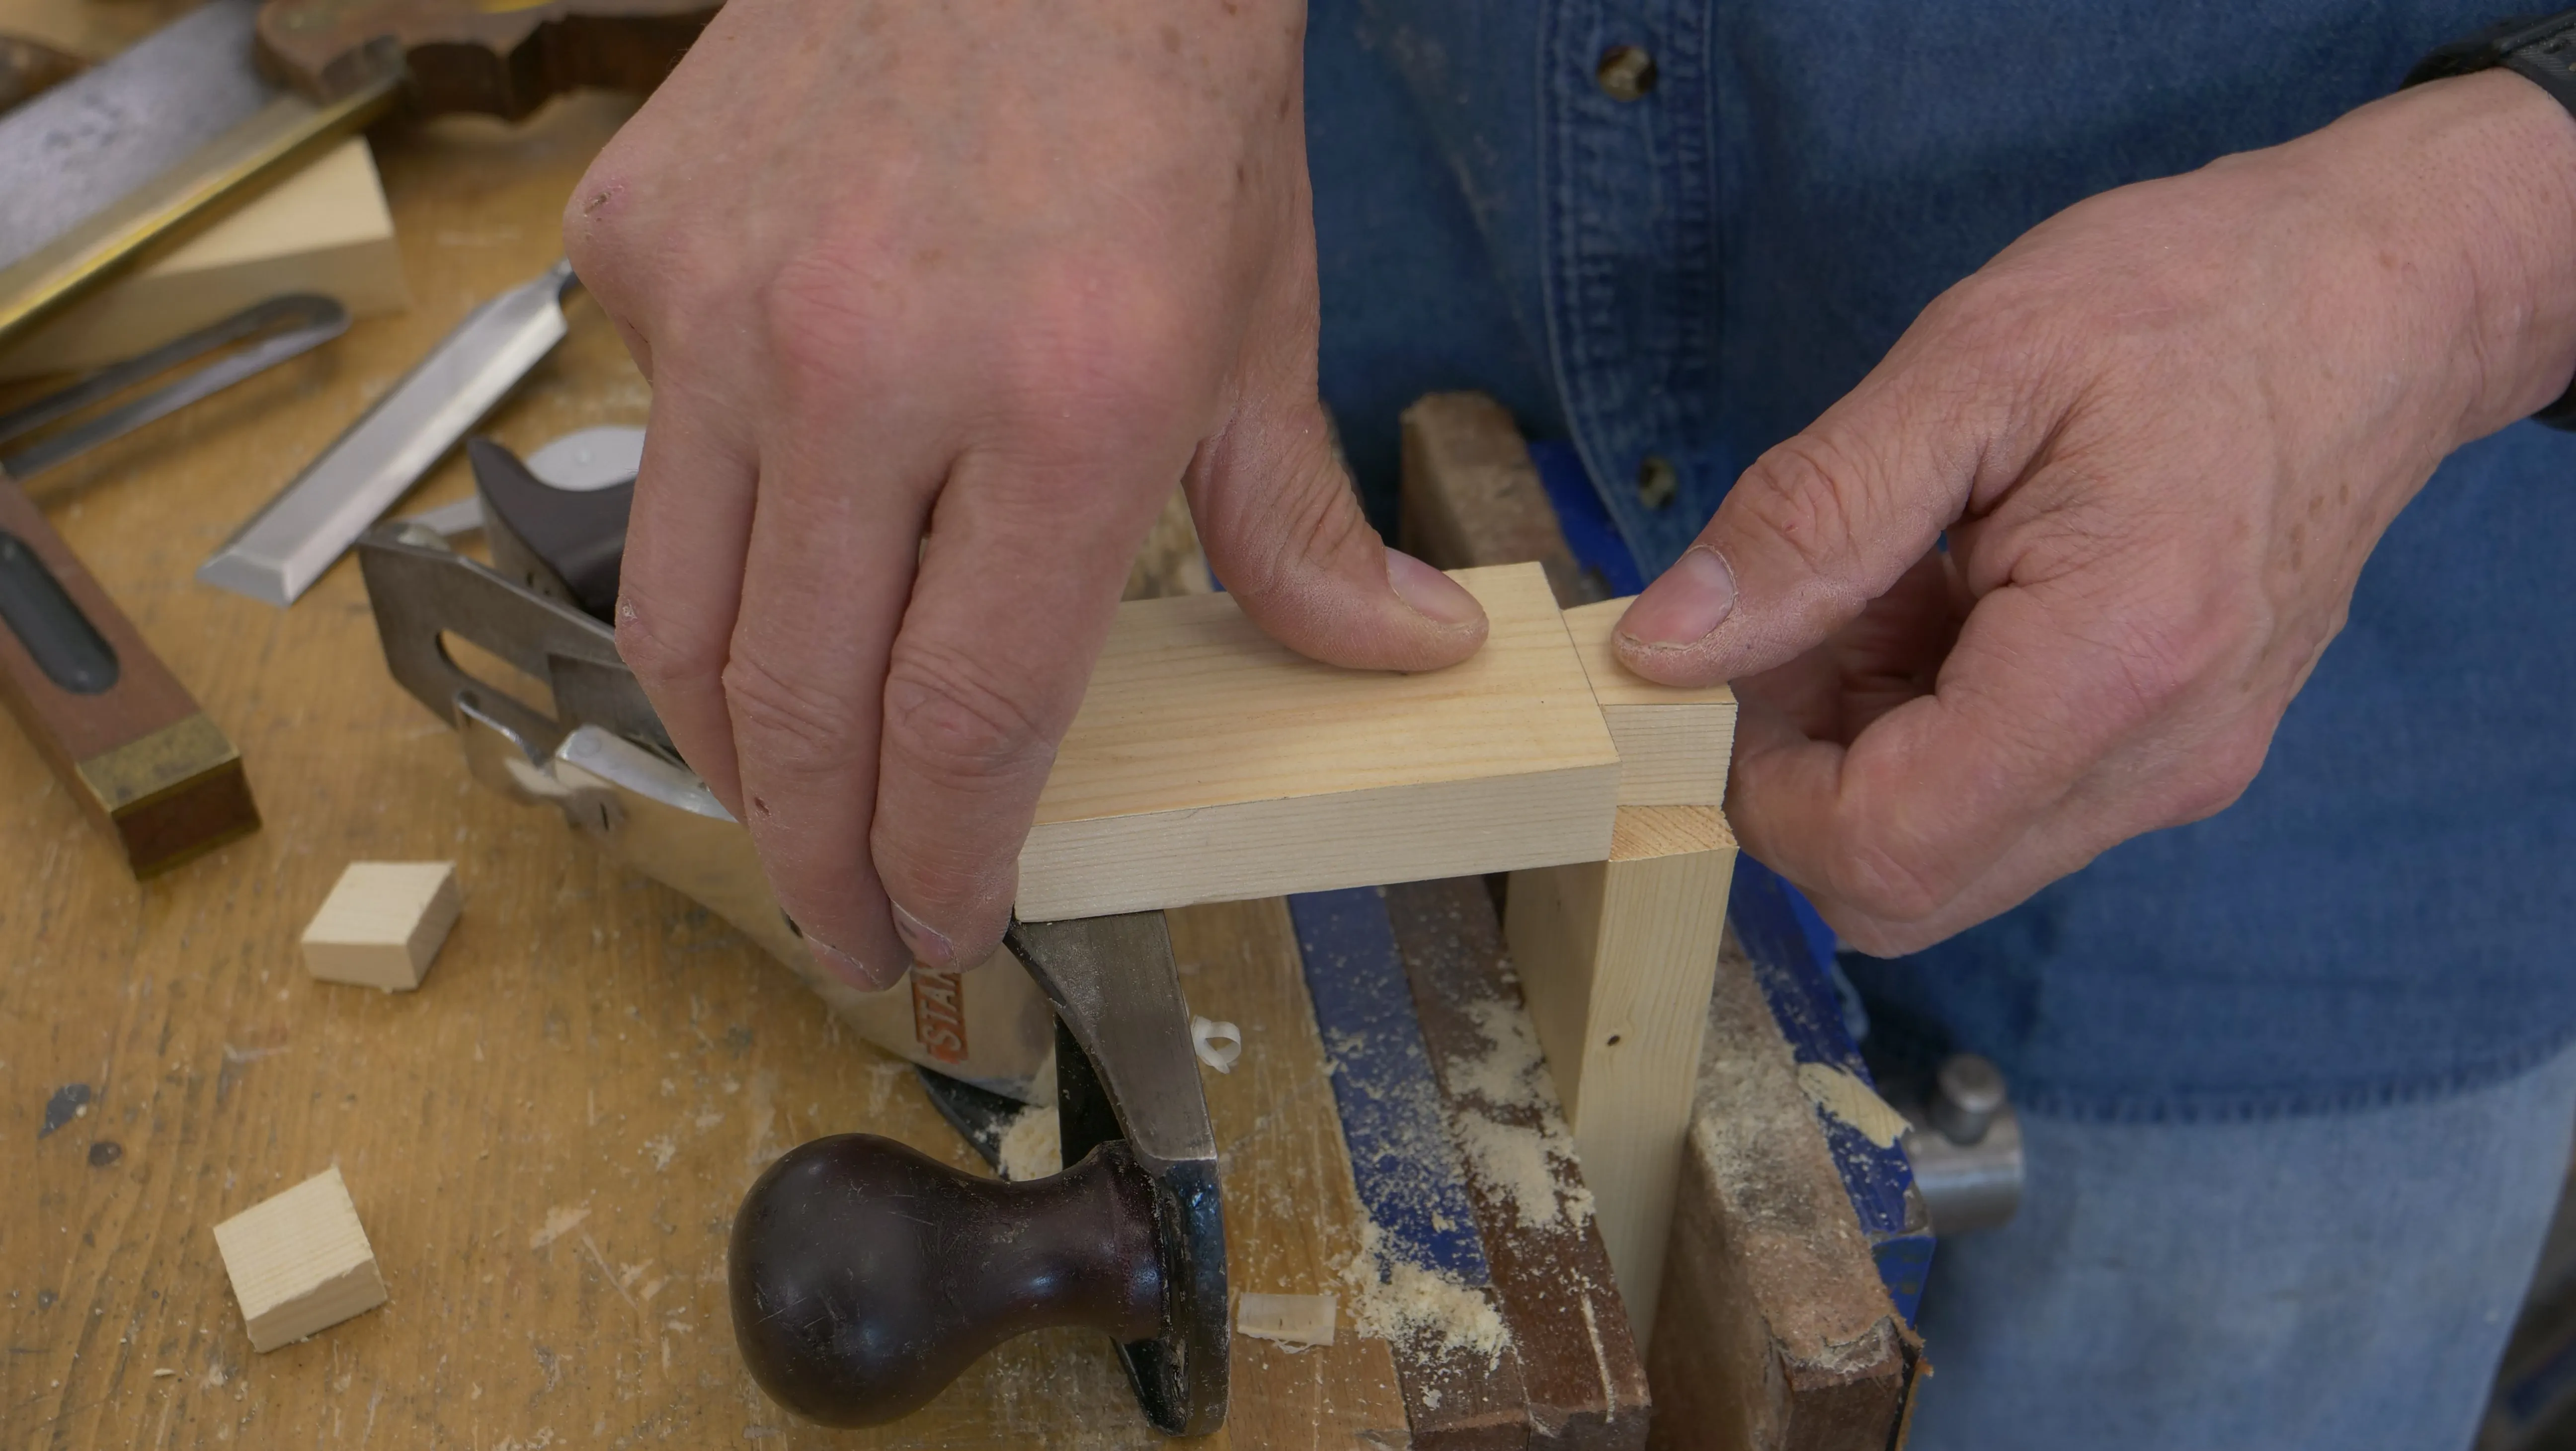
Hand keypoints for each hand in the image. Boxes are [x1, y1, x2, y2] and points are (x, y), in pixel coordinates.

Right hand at [564, 0, 1487, 988]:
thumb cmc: (1157, 94)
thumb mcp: (1263, 318)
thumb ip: (1299, 525)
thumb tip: (1397, 654)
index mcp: (1063, 403)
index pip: (964, 720)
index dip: (943, 863)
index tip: (944, 929)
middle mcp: (871, 367)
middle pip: (799, 711)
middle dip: (818, 863)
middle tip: (851, 927)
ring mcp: (728, 306)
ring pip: (673, 620)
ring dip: (723, 756)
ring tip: (782, 809)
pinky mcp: (636, 245)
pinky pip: (641, 455)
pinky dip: (697, 540)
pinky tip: (768, 550)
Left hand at [1613, 72, 2575, 954]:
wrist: (2377, 297)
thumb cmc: (2186, 300)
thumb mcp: (1968, 365)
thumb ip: (1808, 520)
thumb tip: (1658, 646)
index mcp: (2116, 663)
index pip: (1880, 850)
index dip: (1761, 787)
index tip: (1745, 660)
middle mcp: (2162, 759)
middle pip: (1904, 886)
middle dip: (1806, 777)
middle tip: (1817, 616)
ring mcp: (2178, 771)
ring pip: (1946, 857)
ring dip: (1867, 750)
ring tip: (1900, 587)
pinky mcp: (2175, 757)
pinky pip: (2003, 807)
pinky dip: (1932, 733)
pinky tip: (1951, 605)